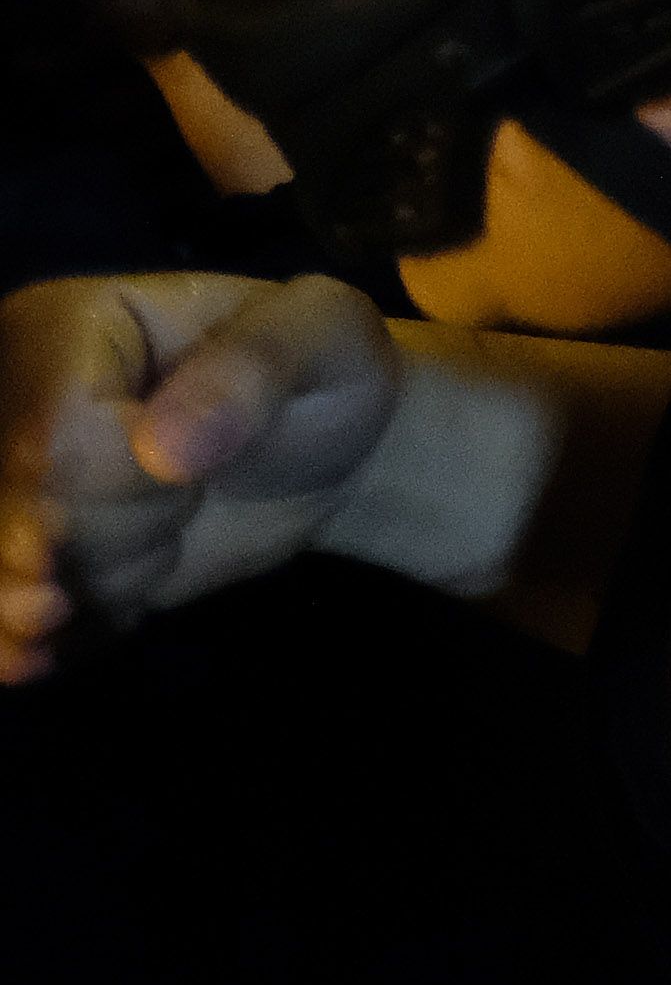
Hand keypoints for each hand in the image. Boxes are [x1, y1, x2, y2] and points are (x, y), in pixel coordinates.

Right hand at [0, 274, 404, 680]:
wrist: (323, 448)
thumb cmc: (320, 370)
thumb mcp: (323, 334)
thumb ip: (254, 370)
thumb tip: (164, 451)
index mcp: (63, 328)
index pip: (58, 443)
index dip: (139, 483)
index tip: (198, 466)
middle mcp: (11, 403)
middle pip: (34, 519)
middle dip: (131, 534)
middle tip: (190, 491)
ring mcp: (15, 484)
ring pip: (22, 577)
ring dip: (110, 579)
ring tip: (165, 532)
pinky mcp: (31, 553)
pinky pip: (5, 619)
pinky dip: (29, 643)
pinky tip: (39, 656)